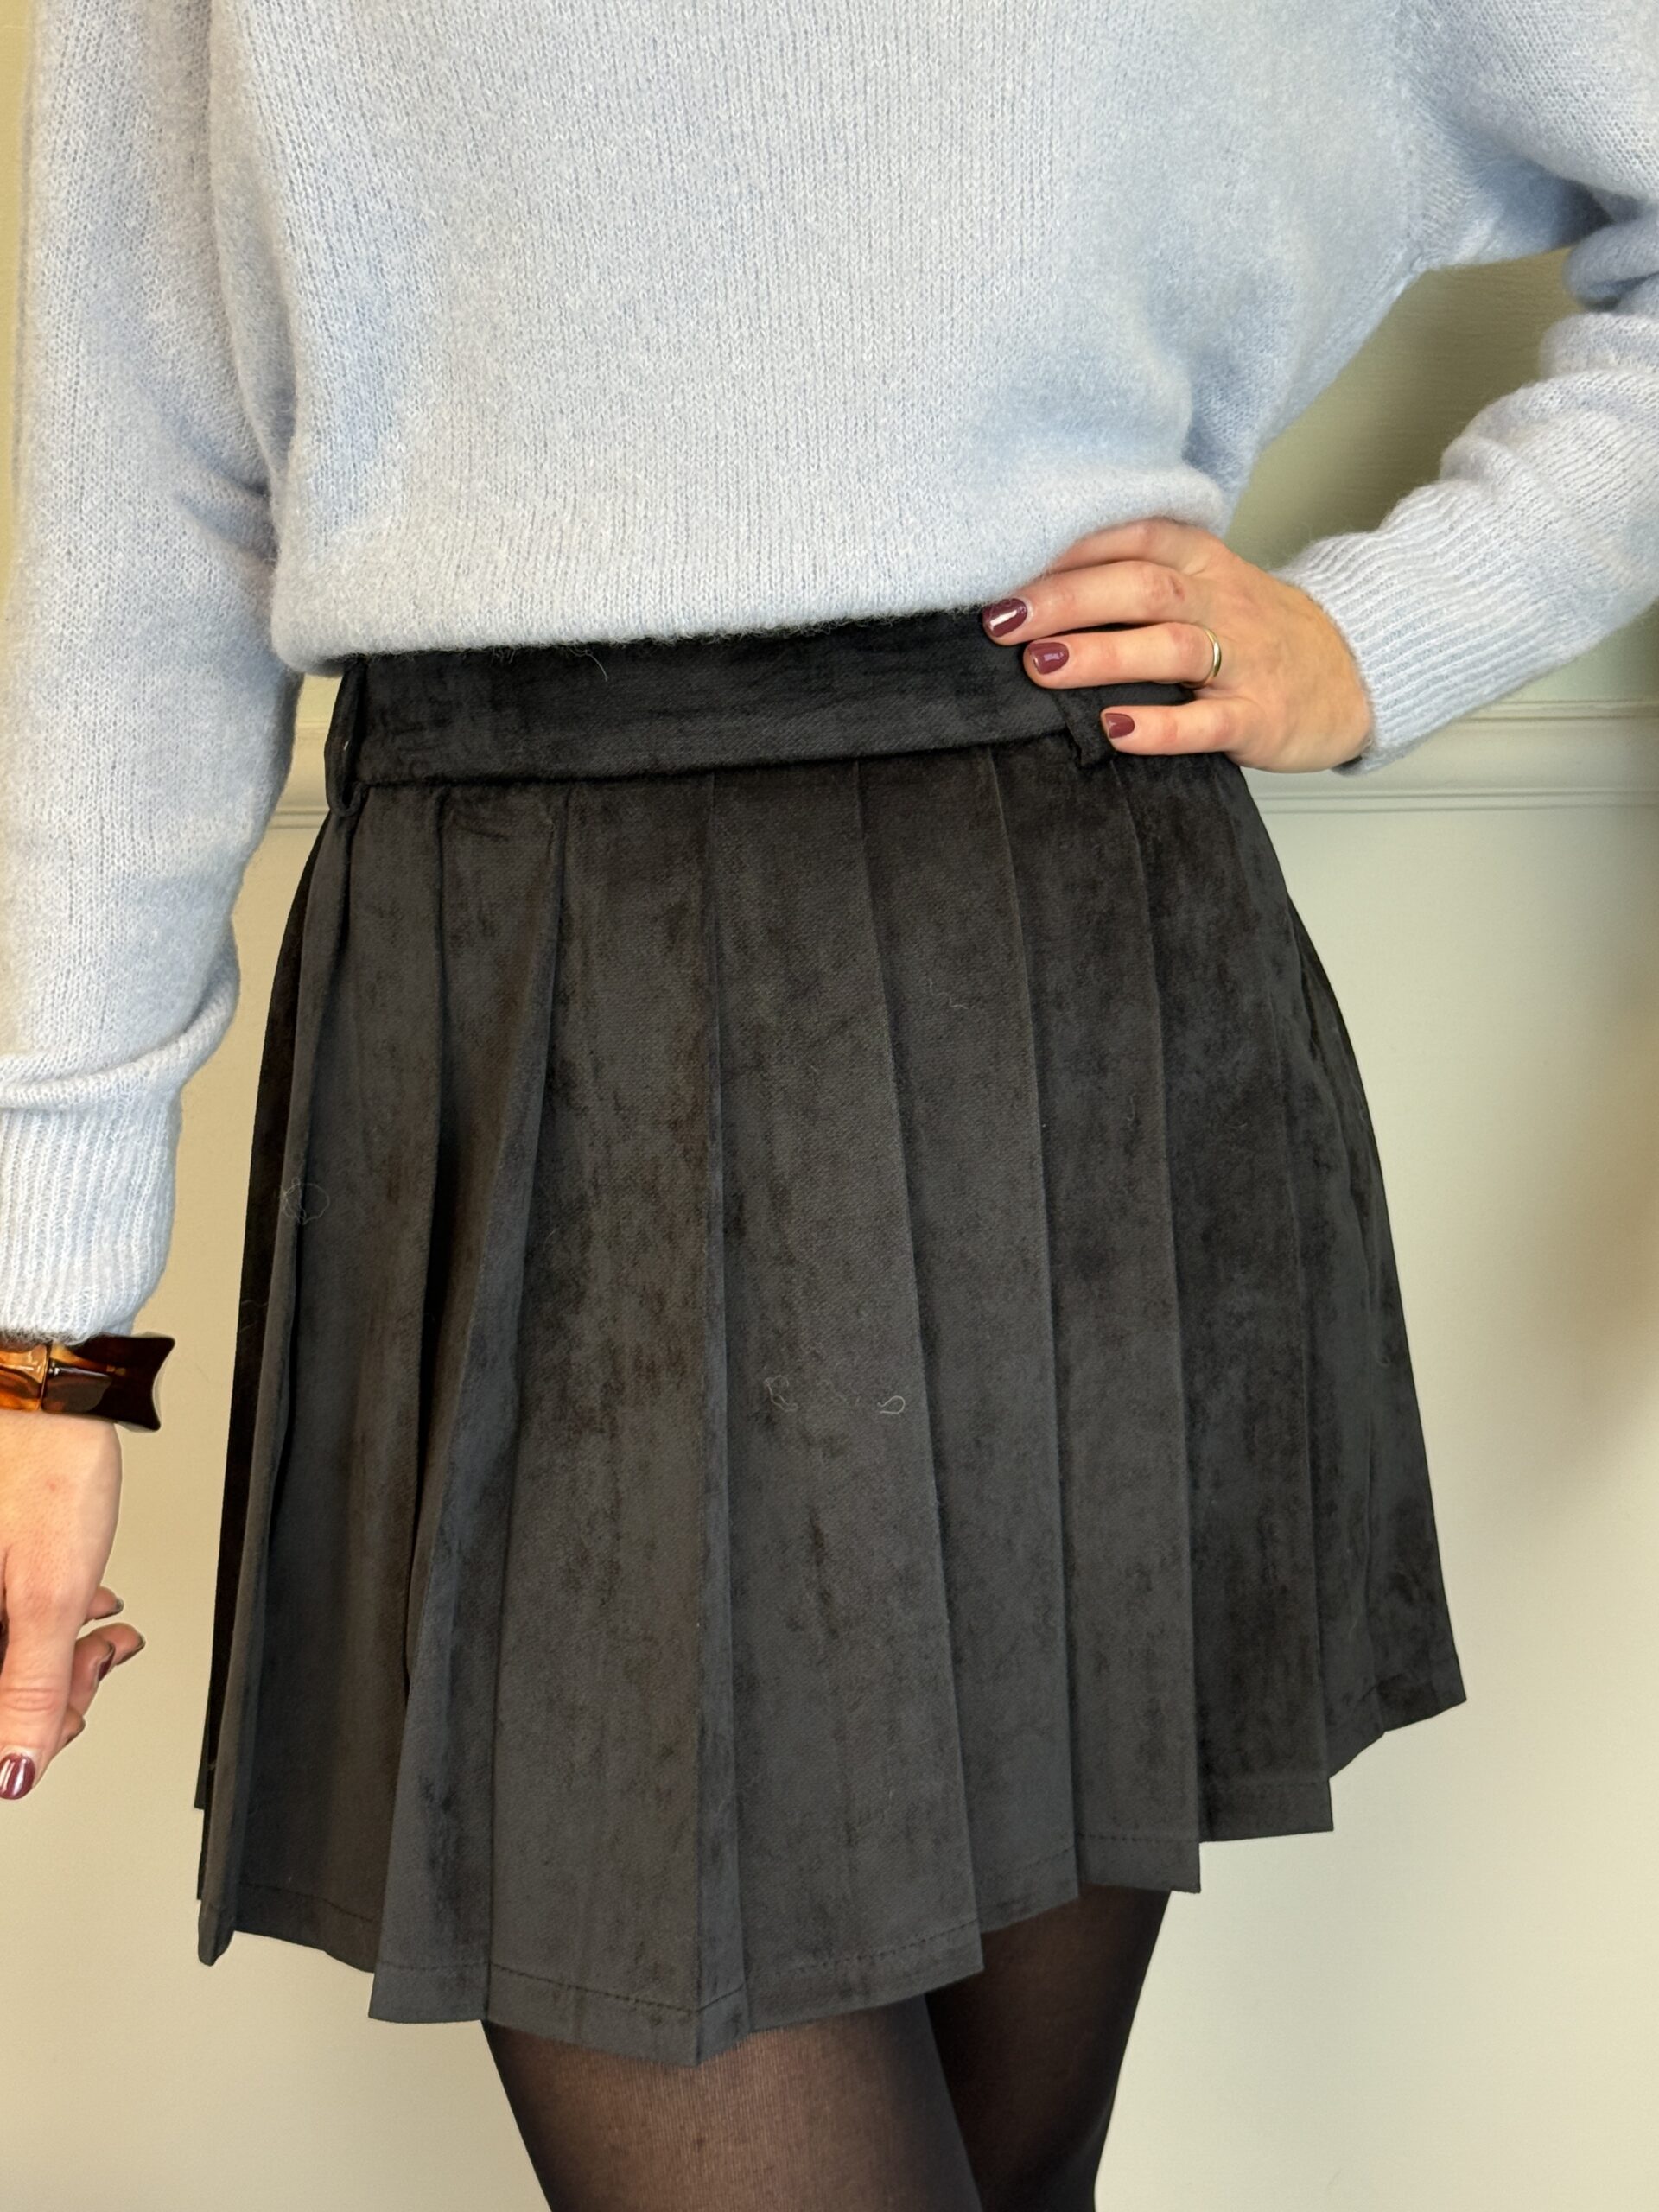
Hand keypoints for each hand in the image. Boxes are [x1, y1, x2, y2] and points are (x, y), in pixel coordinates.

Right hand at [0, 1408, 145, 1799]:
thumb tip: (14, 1772)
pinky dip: (52, 1628)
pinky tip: (89, 1611)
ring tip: (105, 1632)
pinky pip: (8, 1624)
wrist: (51, 1403)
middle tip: (100, 1661)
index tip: (75, 1714)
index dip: (27, 1738)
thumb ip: (32, 1687)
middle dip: (57, 1691)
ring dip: (62, 1659)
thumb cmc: (46, 1473)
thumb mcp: (49, 1594)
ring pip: (7, 1661)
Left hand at [981, 517, 1374, 772]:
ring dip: (1102, 654)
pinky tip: (1113, 729)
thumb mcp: (1205, 586)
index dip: (1071, 546)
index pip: (1136, 536)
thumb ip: (1135, 577)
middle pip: (1142, 588)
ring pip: (1170, 647)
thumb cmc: (1253, 633)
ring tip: (1041, 665)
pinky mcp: (1259, 717)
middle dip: (1067, 600)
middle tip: (1001, 620)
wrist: (1352, 672)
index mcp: (1203, 563)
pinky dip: (1159, 727)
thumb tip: (1030, 586)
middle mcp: (1222, 603)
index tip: (1004, 563)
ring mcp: (1244, 661)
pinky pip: (1207, 722)